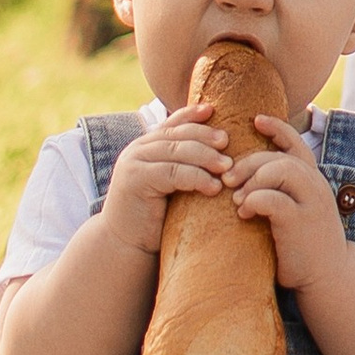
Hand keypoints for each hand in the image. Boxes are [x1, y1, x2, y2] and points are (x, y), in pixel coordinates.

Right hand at [96, 110, 238, 259]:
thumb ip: (183, 166)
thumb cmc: (154, 217)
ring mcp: (134, 162)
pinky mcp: (136, 179)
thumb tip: (219, 152)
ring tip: (227, 166)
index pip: (172, 123)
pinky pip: (173, 173)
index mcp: (146, 145)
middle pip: (177, 135)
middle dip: (205, 136)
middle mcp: (138, 149)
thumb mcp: (171, 185)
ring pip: (176, 151)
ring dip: (205, 157)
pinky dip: (196, 177)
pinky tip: (213, 186)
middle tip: (228, 142)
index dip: (192, 115)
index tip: (214, 110)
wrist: (125, 244)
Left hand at [227, 112, 342, 289]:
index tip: (255, 119)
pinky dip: (254, 200)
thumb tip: (248, 178)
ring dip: (252, 179)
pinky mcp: (300, 222)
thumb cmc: (305, 245)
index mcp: (313, 180)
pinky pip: (273, 200)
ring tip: (236, 197)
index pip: (297, 143)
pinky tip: (244, 212)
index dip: (277, 127)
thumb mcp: (298, 210)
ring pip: (280, 170)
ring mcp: (311, 203)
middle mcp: (315, 186)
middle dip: (249, 162)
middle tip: (228, 178)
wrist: (329, 277)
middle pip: (280, 157)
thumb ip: (282, 192)